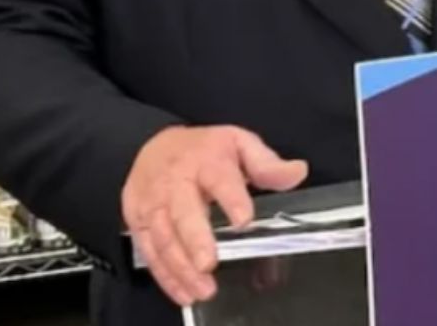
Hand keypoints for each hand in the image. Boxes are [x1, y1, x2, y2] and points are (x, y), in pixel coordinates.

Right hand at [122, 126, 307, 306]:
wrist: (153, 147)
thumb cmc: (203, 150)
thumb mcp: (239, 144)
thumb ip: (267, 163)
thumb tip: (297, 172)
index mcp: (206, 160)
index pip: (219, 178)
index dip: (231, 198)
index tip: (244, 219)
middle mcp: (176, 183)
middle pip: (183, 212)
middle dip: (195, 239)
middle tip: (209, 263)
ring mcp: (153, 205)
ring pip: (163, 237)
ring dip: (181, 266)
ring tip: (203, 287)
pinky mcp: (139, 223)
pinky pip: (150, 252)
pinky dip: (165, 275)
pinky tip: (184, 291)